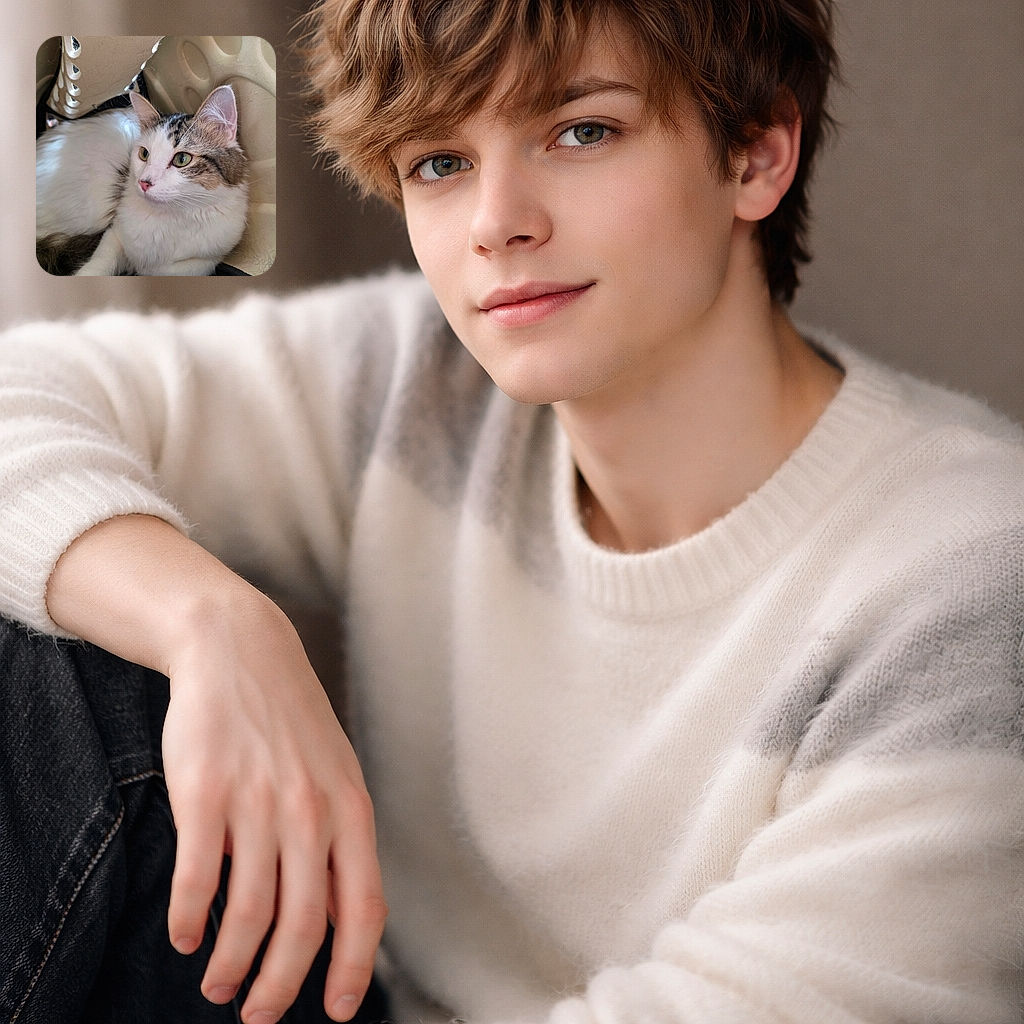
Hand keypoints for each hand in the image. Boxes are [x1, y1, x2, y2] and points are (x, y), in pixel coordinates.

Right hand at [161, 596, 386, 1023]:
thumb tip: (338, 923)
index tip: (334, 1011)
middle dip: (280, 986)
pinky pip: (197, 881)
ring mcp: (257, 802)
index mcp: (351, 808)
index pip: (364, 908)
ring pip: (248, 913)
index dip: (351, 969)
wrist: (239, 650)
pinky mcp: (204, 794)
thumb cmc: (290, 721)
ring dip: (230, 964)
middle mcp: (310, 810)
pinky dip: (189, 923)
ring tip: (218, 984)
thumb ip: (340, 844)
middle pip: (301, 926)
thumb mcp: (336, 774)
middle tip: (258, 1014)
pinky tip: (185, 936)